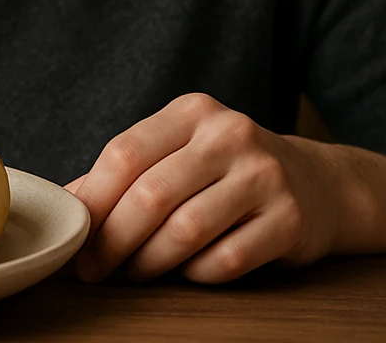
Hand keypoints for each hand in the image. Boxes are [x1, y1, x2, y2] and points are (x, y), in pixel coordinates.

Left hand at [66, 93, 343, 283]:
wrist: (318, 184)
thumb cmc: (226, 171)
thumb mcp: (180, 152)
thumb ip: (126, 173)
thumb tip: (67, 204)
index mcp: (194, 111)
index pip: (125, 153)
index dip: (94, 201)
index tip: (76, 238)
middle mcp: (231, 134)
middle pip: (151, 195)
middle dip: (114, 240)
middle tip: (95, 269)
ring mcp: (265, 175)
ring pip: (186, 230)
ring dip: (150, 261)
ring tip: (137, 272)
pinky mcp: (290, 219)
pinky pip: (225, 260)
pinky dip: (196, 273)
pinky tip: (188, 272)